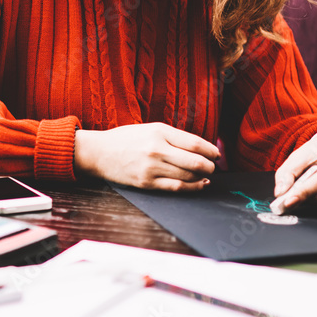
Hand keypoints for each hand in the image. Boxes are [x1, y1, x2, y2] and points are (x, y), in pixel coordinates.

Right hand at [74, 123, 220, 190]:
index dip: (211, 151)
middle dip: (210, 166)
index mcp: (159, 132)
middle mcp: (156, 149)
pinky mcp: (147, 183)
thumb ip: (174, 137)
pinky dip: (192, 187)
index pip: (195, 143)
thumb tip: (201, 148)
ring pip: (188, 176)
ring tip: (206, 175)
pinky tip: (199, 184)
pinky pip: (176, 187)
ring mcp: (151, 168)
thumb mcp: (150, 129)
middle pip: (195, 162)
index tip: (216, 154)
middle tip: (213, 166)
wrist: (100, 153)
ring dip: (202, 177)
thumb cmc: (126, 139)